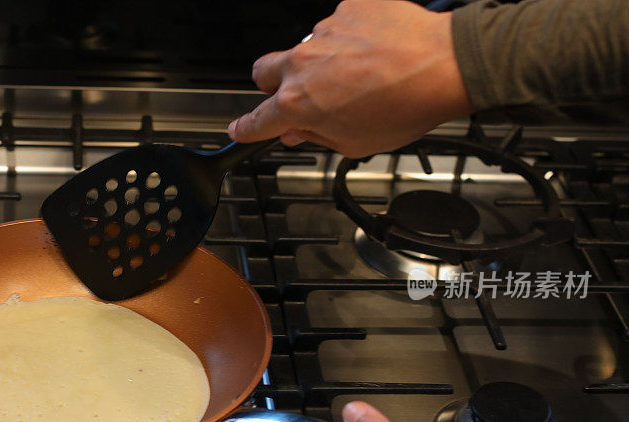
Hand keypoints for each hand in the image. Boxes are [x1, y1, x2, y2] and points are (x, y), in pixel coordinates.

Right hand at [228, 0, 472, 157]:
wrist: (444, 65)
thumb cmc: (405, 105)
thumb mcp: (355, 144)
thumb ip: (318, 138)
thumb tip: (300, 132)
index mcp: (299, 104)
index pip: (257, 121)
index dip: (245, 129)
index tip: (241, 130)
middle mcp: (302, 63)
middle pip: (262, 73)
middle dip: (272, 87)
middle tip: (298, 98)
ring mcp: (323, 33)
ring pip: (304, 50)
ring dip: (320, 65)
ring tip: (359, 77)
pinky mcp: (347, 10)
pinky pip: (336, 27)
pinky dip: (349, 41)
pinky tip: (373, 55)